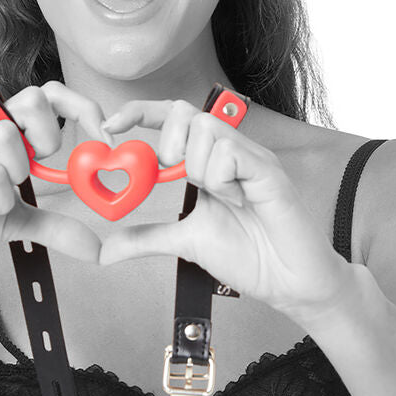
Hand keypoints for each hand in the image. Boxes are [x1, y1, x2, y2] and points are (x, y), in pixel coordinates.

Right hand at [0, 82, 106, 280]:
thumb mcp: (15, 220)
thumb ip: (54, 226)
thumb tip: (95, 247)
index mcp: (1, 134)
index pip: (47, 94)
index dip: (82, 107)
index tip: (103, 140)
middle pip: (32, 98)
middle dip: (51, 135)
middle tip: (41, 169)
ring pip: (8, 134)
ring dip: (19, 170)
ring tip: (3, 195)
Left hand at [96, 99, 354, 325]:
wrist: (288, 283)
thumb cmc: (250, 257)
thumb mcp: (186, 242)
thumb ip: (147, 238)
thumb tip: (106, 249)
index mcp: (210, 161)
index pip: (173, 119)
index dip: (140, 113)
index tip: (110, 126)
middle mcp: (230, 151)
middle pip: (186, 112)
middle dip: (168, 143)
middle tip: (177, 178)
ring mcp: (250, 158)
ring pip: (205, 130)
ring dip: (198, 169)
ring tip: (221, 199)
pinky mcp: (267, 170)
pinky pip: (230, 152)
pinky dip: (220, 179)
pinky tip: (237, 201)